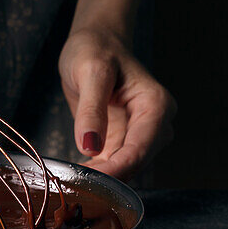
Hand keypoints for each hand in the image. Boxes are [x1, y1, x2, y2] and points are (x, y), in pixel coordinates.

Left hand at [58, 27, 176, 180]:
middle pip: (135, 164)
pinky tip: (76, 175)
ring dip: (101, 178)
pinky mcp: (125, 140)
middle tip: (73, 185)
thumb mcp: (90, 71)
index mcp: (156, 105)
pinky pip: (115, 165)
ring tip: (71, 180)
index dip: (114, 171)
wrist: (96, 43)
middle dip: (107, 178)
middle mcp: (156, 124)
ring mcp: (142, 134)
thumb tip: (89, 146)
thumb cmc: (96, 48)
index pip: (138, 150)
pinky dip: (97, 172)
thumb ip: (91, 109)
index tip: (86, 181)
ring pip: (126, 170)